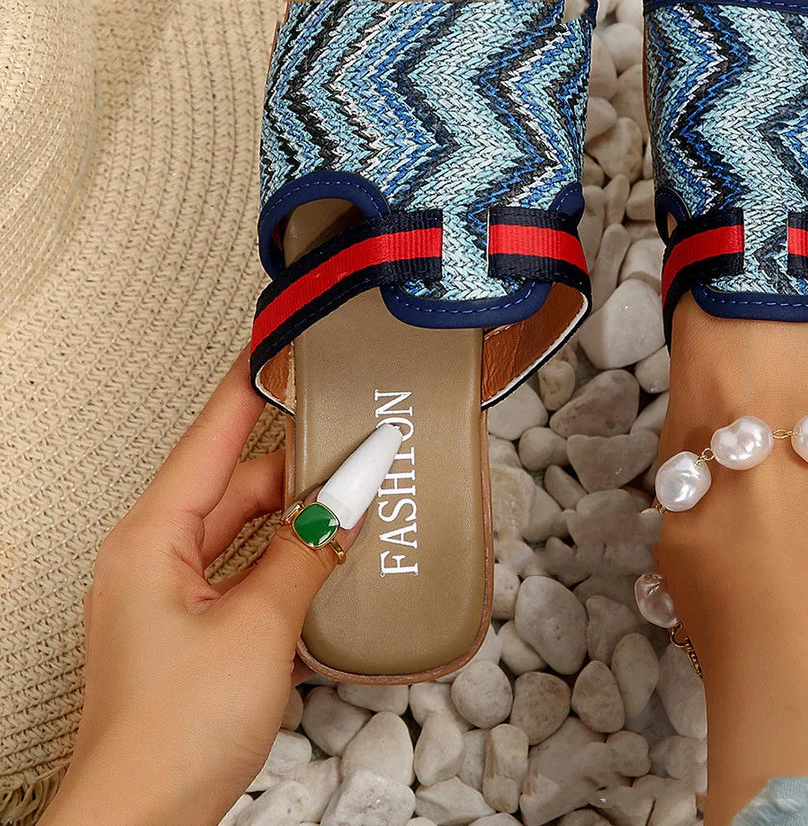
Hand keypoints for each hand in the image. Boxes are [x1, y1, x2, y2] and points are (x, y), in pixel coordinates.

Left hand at [40, 350, 362, 825]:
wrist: (140, 825)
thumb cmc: (172, 733)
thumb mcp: (258, 628)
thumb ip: (307, 555)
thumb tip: (346, 507)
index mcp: (151, 538)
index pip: (211, 436)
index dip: (247, 384)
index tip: (275, 341)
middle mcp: (155, 557)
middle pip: (238, 482)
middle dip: (299, 464)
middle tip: (356, 439)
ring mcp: (172, 594)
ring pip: (246, 528)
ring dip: (297, 517)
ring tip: (354, 497)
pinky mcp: (192, 628)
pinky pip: (246, 569)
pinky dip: (286, 560)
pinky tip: (327, 561)